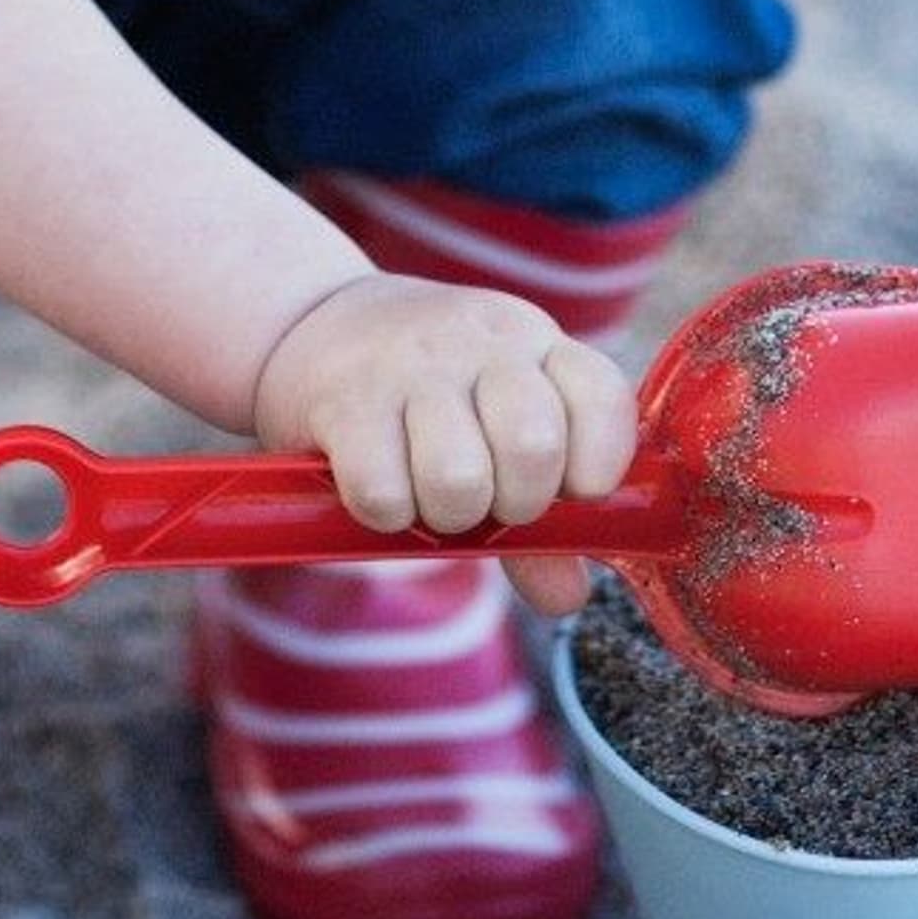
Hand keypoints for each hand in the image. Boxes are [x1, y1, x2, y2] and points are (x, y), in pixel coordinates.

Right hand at [251, 271, 636, 616]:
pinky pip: (383, 493)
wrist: (316, 321)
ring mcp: (410, 365)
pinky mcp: (344, 398)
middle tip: (489, 496)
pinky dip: (387, 514)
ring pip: (459, 479)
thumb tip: (568, 597)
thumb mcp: (499, 427)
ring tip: (431, 492)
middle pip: (534, 448)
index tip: (566, 489)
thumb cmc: (431, 395)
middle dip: (517, 502)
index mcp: (534, 343)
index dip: (596, 467)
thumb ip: (544, 517)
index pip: (601, 399)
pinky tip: (383, 486)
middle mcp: (479, 343)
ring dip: (447, 514)